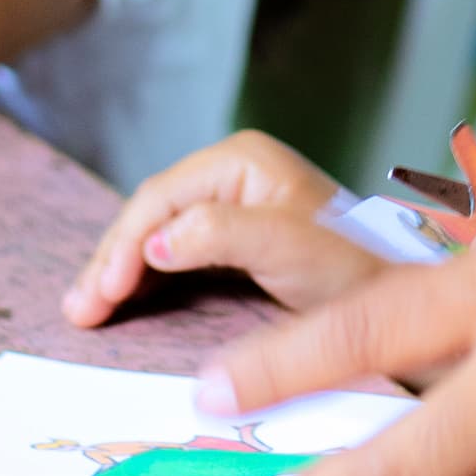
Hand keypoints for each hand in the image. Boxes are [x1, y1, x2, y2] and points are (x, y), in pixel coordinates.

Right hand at [66, 132, 386, 329]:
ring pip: (155, 235)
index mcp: (241, 161)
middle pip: (150, 215)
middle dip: (111, 262)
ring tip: (85, 314)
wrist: (396, 306)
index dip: (124, 246)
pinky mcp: (233, 240)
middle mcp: (232, 174)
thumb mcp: (291, 251)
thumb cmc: (353, 275)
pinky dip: (143, 280)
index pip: (159, 198)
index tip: (101, 296)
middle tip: (80, 312)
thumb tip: (157, 242)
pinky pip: (173, 255)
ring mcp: (232, 205)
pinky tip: (119, 305)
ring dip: (118, 273)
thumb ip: (225, 236)